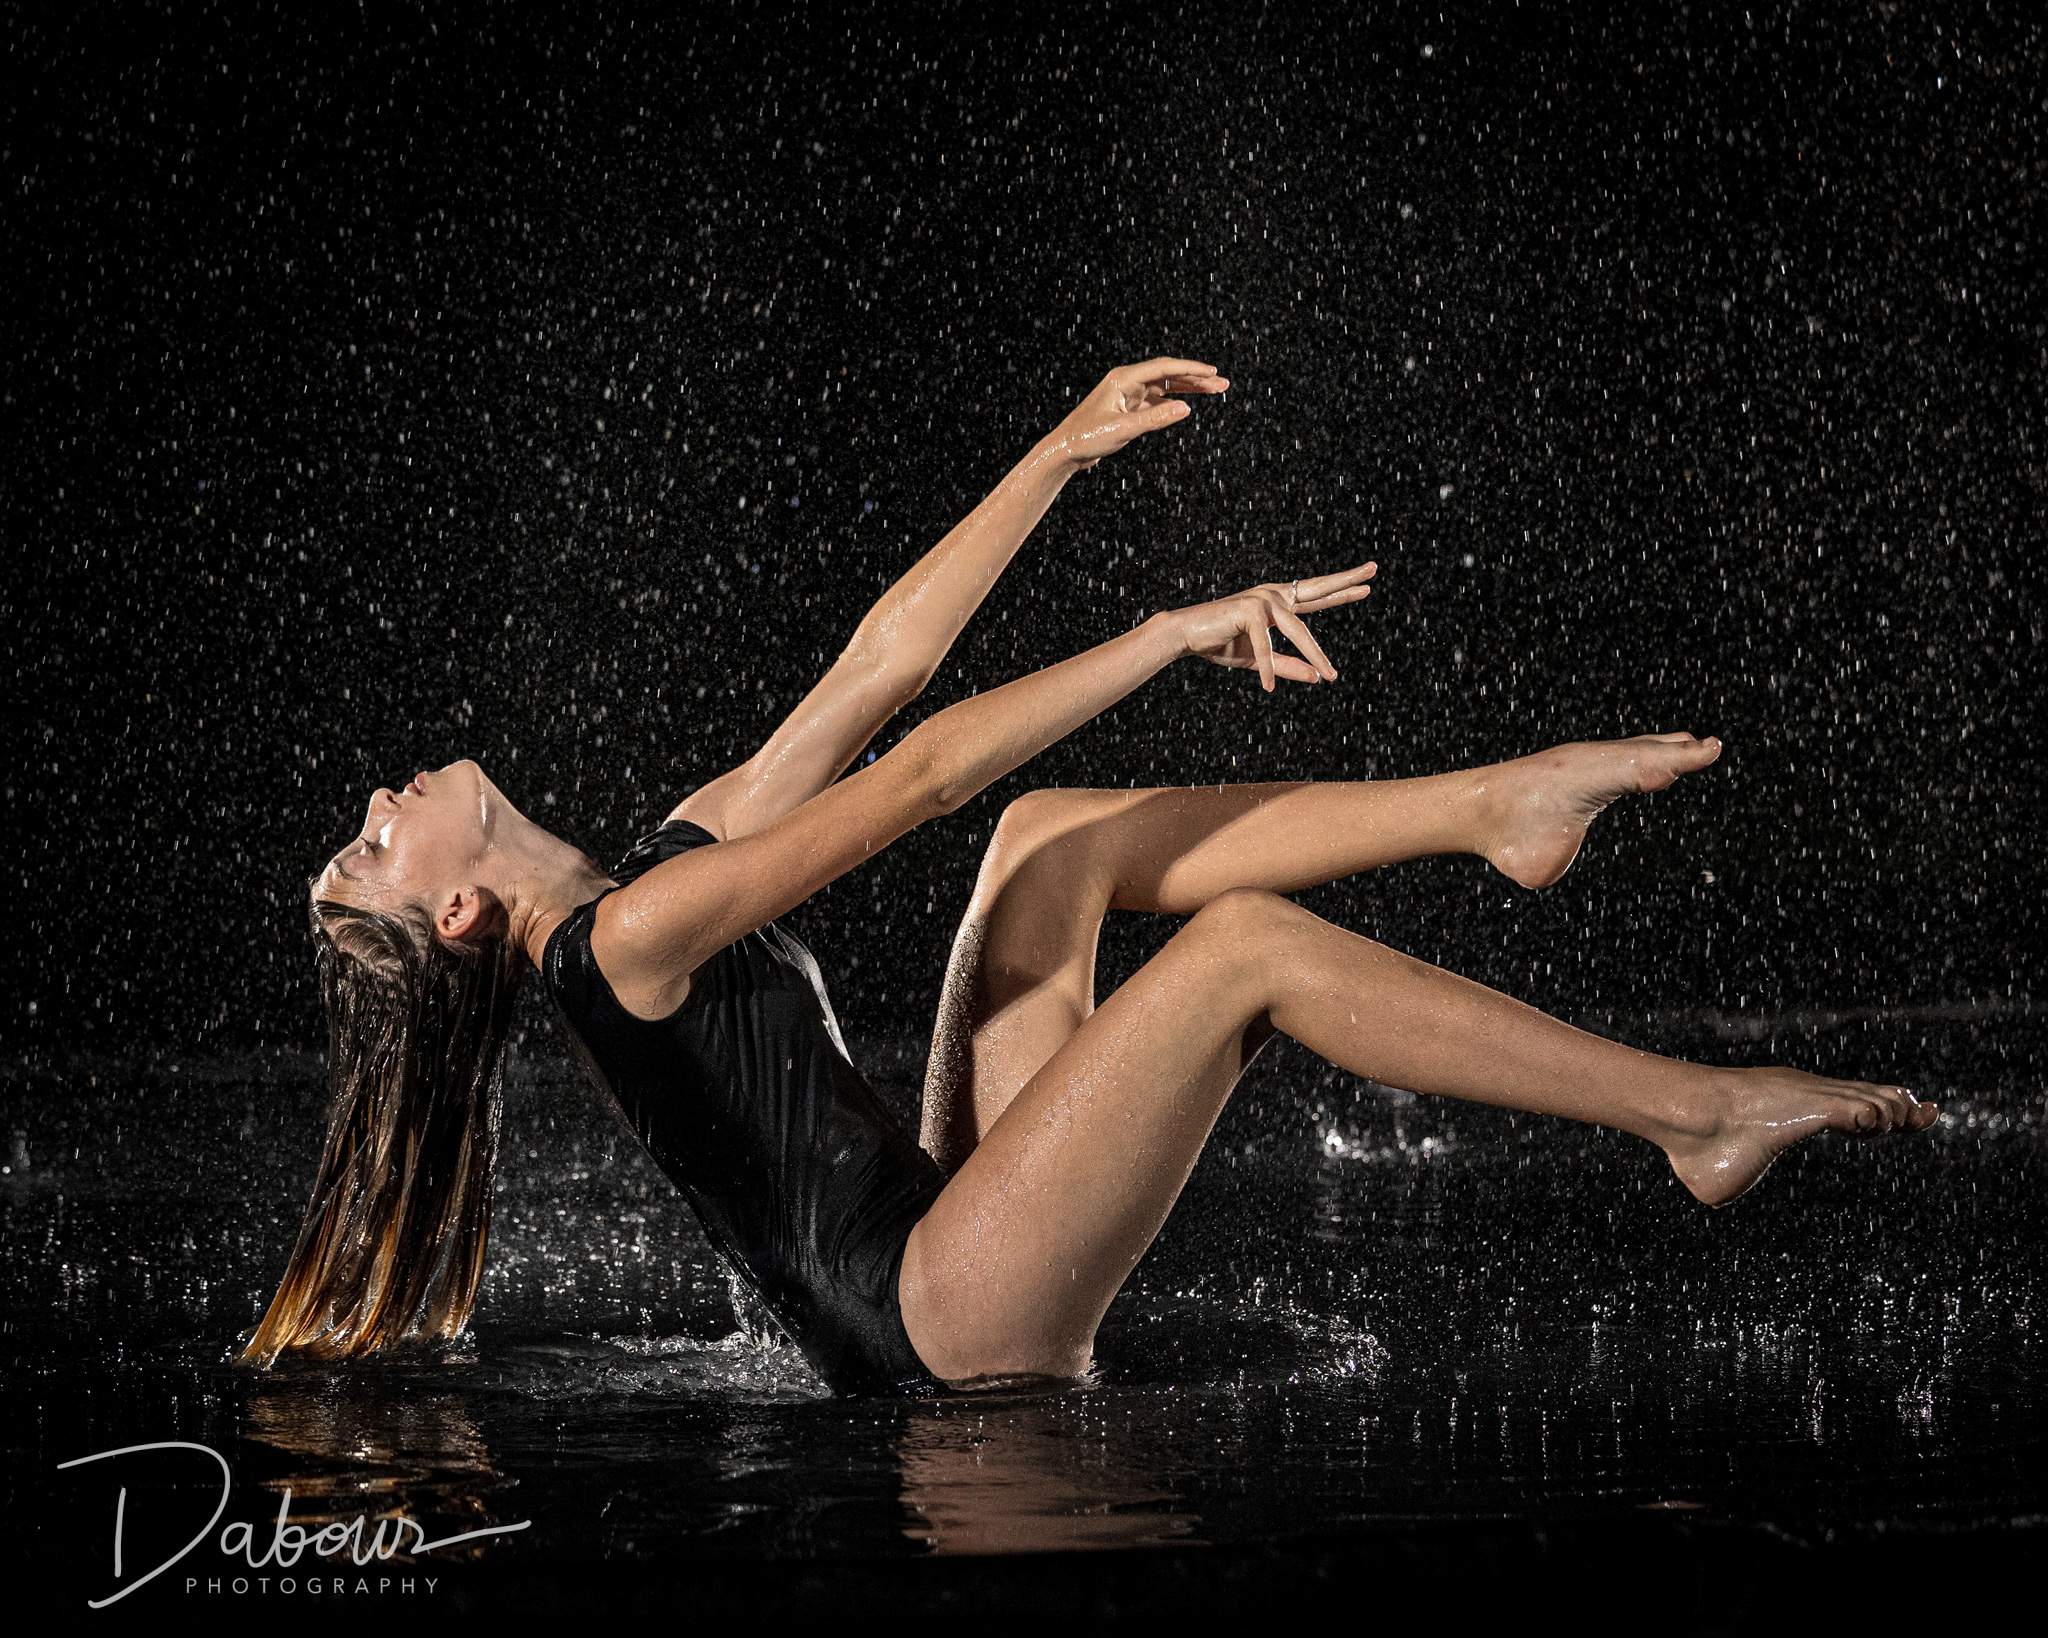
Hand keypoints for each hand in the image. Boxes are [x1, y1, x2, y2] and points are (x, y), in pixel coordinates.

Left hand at [1046, 358, 1229, 469]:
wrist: (1065, 451)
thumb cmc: (1087, 437)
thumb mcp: (1123, 429)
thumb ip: (1156, 419)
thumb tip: (1186, 409)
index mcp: (1123, 379)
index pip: (1164, 368)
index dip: (1191, 369)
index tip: (1212, 372)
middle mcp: (1127, 382)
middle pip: (1168, 375)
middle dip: (1196, 378)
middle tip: (1222, 383)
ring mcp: (1128, 395)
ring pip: (1165, 388)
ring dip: (1188, 389)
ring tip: (1214, 390)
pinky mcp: (1128, 409)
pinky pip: (1156, 401)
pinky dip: (1172, 402)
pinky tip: (1187, 405)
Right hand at [1164, 564, 1377, 691]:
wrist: (1184, 636)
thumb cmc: (1221, 644)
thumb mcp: (1261, 661)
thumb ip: (1290, 666)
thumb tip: (1319, 678)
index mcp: (1277, 602)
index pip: (1315, 597)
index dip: (1341, 593)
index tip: (1367, 586)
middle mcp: (1273, 595)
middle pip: (1316, 589)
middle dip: (1345, 581)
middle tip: (1373, 569)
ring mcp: (1261, 598)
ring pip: (1298, 629)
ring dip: (1315, 655)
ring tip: (1331, 675)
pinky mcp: (1248, 609)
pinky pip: (1265, 644)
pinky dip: (1269, 667)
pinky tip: (1269, 687)